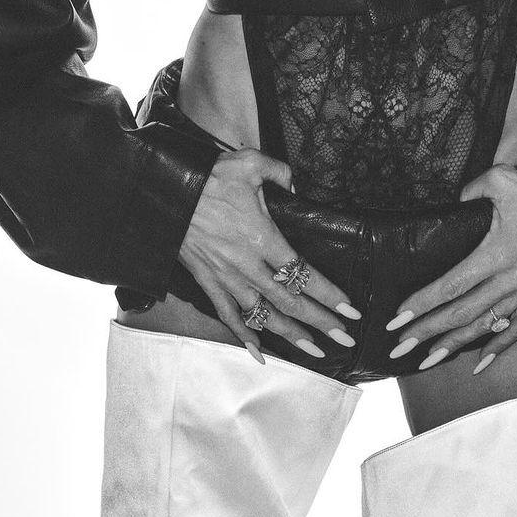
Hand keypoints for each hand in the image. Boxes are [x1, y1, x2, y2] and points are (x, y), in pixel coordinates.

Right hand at [177, 149, 361, 363]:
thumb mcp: (250, 163)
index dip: (329, 294)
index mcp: (262, 237)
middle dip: (320, 322)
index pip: (303, 273)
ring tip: (316, 351)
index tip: (349, 309)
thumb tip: (297, 183)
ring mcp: (227, 277)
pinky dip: (243, 336)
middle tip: (345, 339)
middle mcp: (247, 265)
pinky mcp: (208, 282)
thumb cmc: (209, 178)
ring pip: (263, 315)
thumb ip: (280, 172)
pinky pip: (227, 315)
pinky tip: (259, 353)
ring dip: (291, 335)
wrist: (167, 193)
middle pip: (290, 301)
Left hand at [385, 163, 516, 373]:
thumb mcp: (502, 180)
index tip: (397, 319)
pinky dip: (498, 348)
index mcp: (494, 254)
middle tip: (398, 348)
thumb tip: (456, 198)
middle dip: (426, 332)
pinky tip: (478, 365)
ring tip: (426, 361)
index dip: (422, 304)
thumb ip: (472, 189)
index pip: (450, 286)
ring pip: (484, 327)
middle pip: (460, 313)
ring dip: (453, 345)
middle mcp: (507, 280)